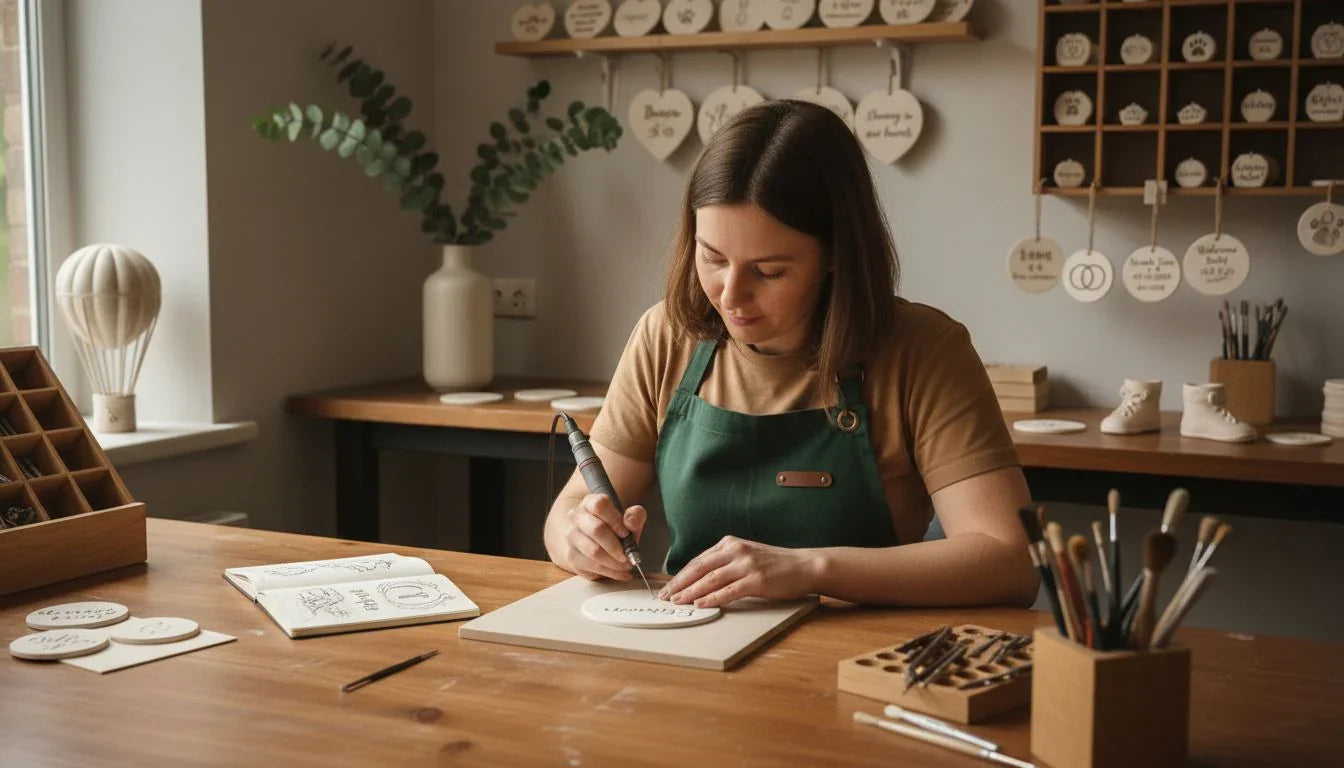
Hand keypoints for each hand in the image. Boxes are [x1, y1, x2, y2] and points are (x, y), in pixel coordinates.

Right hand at [557, 494, 646, 581]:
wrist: (591, 538)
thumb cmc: (613, 526)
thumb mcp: (628, 517)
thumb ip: (635, 515)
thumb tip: (630, 522)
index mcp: (590, 502)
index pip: (600, 506)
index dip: (615, 520)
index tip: (626, 533)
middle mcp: (576, 517)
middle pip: (596, 530)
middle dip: (616, 546)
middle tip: (628, 556)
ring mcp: (571, 537)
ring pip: (593, 551)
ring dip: (614, 562)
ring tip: (627, 565)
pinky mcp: (571, 556)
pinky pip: (591, 567)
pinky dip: (610, 572)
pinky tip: (620, 572)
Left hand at [657, 536, 821, 608]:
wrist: (804, 565)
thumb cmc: (775, 564)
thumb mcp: (746, 555)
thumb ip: (725, 563)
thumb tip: (700, 580)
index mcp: (730, 543)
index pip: (698, 561)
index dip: (680, 575)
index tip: (668, 587)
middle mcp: (735, 550)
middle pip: (699, 568)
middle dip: (680, 584)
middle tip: (666, 597)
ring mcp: (746, 564)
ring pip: (710, 579)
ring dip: (691, 592)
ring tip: (678, 602)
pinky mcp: (756, 580)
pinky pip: (728, 591)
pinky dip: (712, 598)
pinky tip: (700, 604)